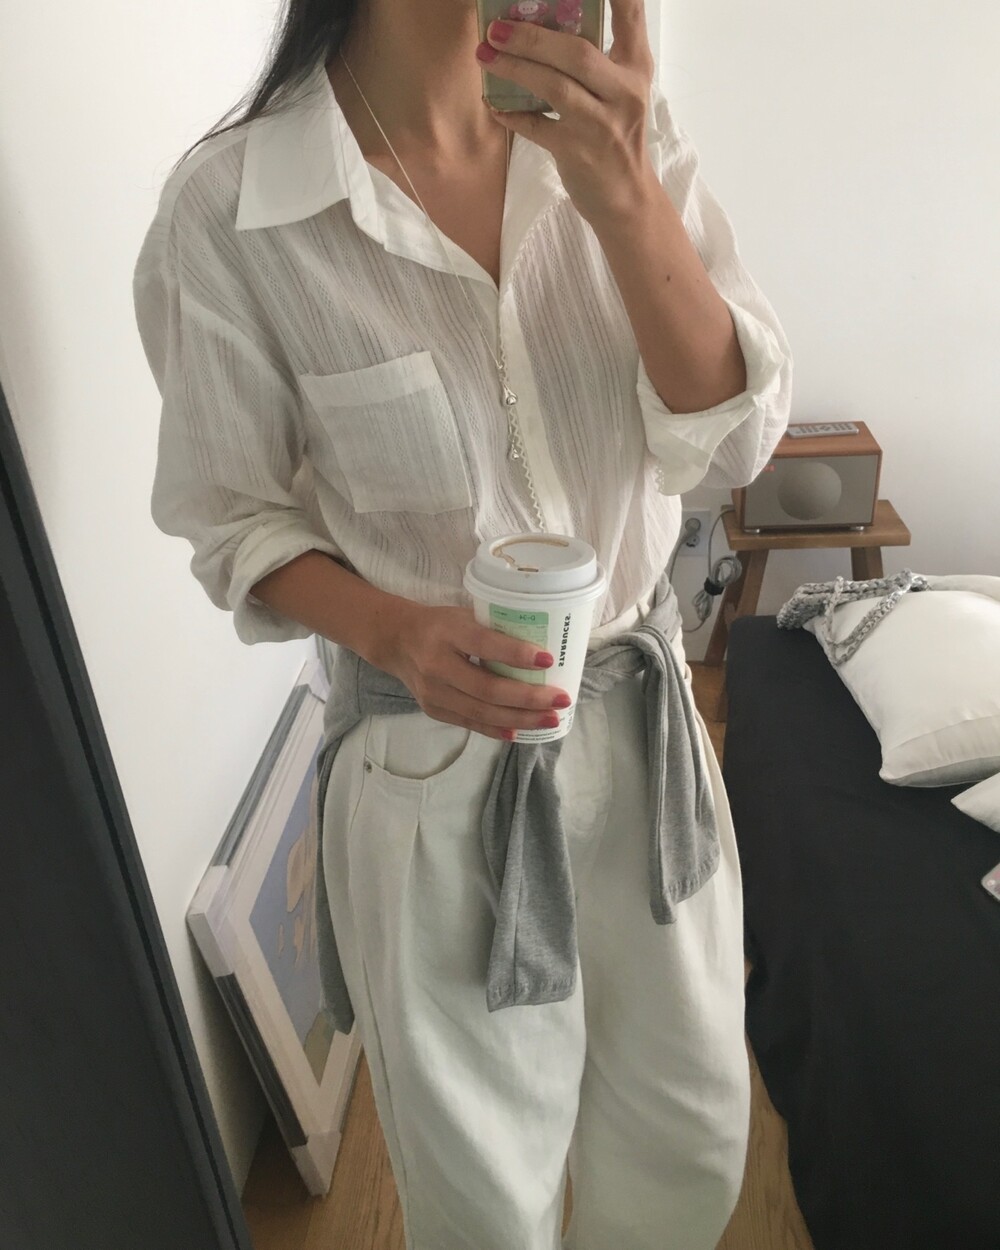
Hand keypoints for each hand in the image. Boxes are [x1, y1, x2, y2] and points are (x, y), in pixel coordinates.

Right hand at [374, 602, 572, 740]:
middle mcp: (436, 665)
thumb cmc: (440, 625)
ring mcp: (433, 692)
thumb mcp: (464, 615)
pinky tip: (521, 731)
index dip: (516, 654)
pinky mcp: (433, 710)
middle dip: (528, 698)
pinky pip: (471, 723)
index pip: (484, 644)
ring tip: (550, 719)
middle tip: (560, 699)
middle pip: (487, 688)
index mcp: (446, 632)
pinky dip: (498, 728)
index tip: (548, 658)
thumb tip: (543, 648)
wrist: (396, 642)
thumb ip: (494, 630)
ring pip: (482, 712)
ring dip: (521, 719)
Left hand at [474, 0, 657, 222]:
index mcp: (636, 68)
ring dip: (515, 69)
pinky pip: (535, 127)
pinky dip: (511, 114)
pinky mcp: (576, 153)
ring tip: (484, 55)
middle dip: (532, 38)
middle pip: (577, 54)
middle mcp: (623, 93)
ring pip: (554, 88)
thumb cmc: (617, 135)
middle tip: (496, 28)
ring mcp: (600, 125)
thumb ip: (598, 61)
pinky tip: (493, 104)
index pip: (631, 15)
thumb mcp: (621, 92)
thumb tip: (543, 27)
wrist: (625, 197)